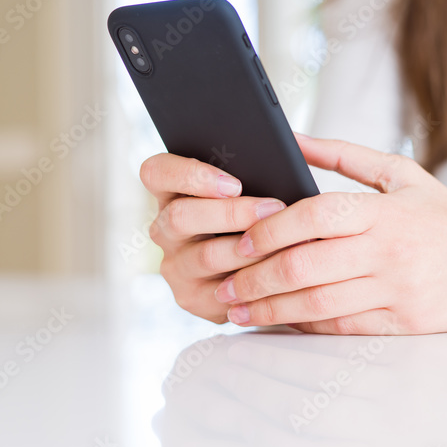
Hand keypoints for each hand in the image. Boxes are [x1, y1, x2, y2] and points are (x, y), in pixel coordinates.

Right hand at [139, 153, 287, 322]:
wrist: (266, 275)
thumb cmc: (261, 219)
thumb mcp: (252, 188)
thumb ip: (255, 168)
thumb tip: (290, 148)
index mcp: (172, 193)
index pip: (156, 172)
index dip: (188, 174)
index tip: (233, 183)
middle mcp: (165, 230)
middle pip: (180, 216)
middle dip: (231, 213)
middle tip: (273, 209)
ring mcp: (175, 267)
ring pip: (205, 256)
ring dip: (250, 247)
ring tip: (286, 240)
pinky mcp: (192, 299)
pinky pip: (221, 292)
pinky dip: (254, 280)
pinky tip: (279, 271)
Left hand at [213, 134, 446, 333]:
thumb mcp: (402, 174)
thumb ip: (342, 155)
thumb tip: (288, 136)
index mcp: (385, 209)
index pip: (314, 216)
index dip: (269, 229)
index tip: (239, 238)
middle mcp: (390, 250)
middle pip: (306, 265)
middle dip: (255, 276)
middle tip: (224, 279)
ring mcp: (398, 290)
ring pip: (318, 303)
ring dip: (269, 308)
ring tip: (236, 308)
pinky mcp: (406, 324)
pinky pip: (343, 327)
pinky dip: (303, 325)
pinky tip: (278, 321)